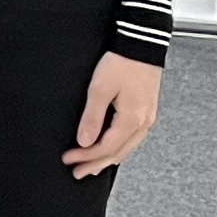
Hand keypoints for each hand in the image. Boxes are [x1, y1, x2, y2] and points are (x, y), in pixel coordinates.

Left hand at [66, 52, 161, 174]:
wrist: (142, 44)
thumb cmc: (122, 62)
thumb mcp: (100, 89)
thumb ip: (91, 117)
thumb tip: (83, 142)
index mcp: (132, 120)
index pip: (105, 148)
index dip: (86, 157)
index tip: (69, 160)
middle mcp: (143, 123)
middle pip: (117, 153)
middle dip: (95, 164)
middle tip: (78, 173)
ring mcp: (147, 118)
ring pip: (126, 148)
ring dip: (107, 159)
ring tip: (92, 167)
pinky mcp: (147, 111)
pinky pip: (132, 138)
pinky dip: (118, 148)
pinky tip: (111, 149)